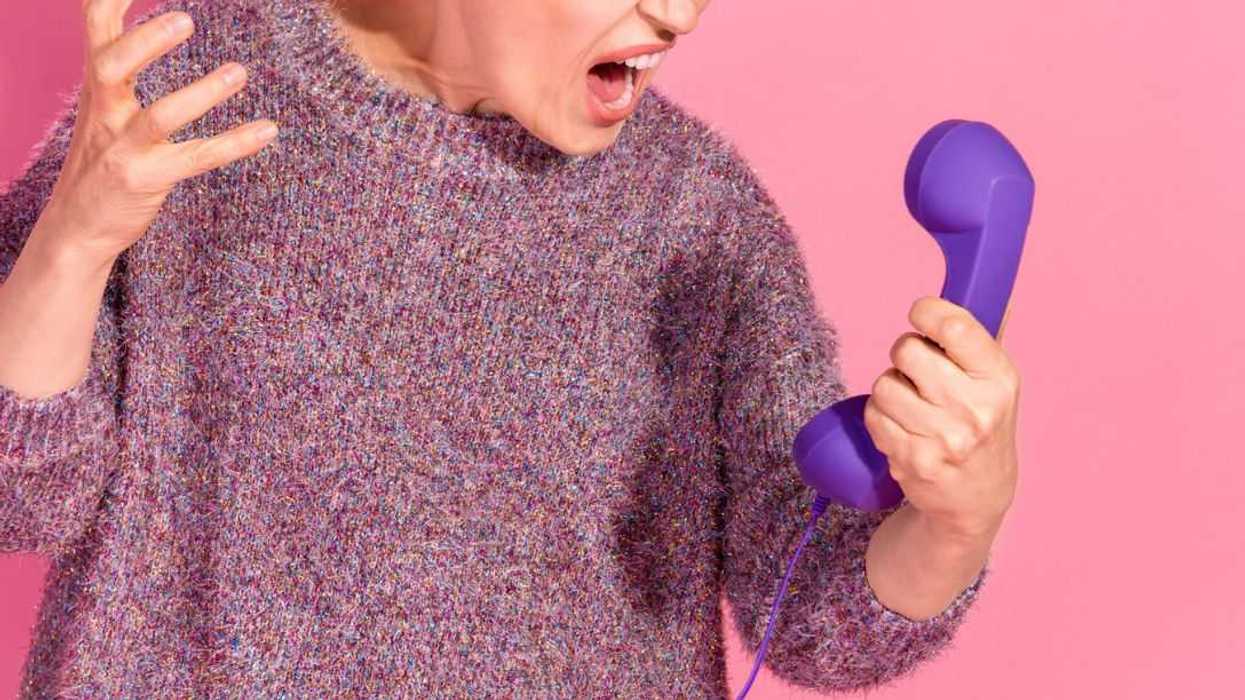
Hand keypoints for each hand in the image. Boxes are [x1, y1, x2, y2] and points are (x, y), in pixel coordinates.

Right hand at [42, 0, 278, 264]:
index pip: (96, 30)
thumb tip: (126, 16)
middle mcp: (105, 113)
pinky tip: (268, 130)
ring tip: (240, 72)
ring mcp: (123, 148)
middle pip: (111, 65)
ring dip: (201, 93)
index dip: (113, 1)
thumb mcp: (101, 106)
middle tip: (186, 19)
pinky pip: (196, 158)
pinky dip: (234, 143)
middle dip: (145, 42)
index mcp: (97, 88)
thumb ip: (116, 64)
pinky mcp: (146, 180)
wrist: (77, 227)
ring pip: (159, 117)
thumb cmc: (100, 158)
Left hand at [862, 296, 1020, 540]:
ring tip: (912, 405)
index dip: (925, 311)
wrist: (977, 498)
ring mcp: (945, 438)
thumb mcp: (997, 383)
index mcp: (1000, 379)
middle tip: (917, 372)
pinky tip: (904, 429)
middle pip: (906, 350)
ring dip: (890, 391)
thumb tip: (983, 277)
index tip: (920, 314)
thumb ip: (980, 336)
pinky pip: (874, 417)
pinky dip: (881, 419)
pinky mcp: (914, 461)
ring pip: (884, 385)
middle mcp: (976, 409)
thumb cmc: (983, 427)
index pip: (953, 326)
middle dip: (904, 355)